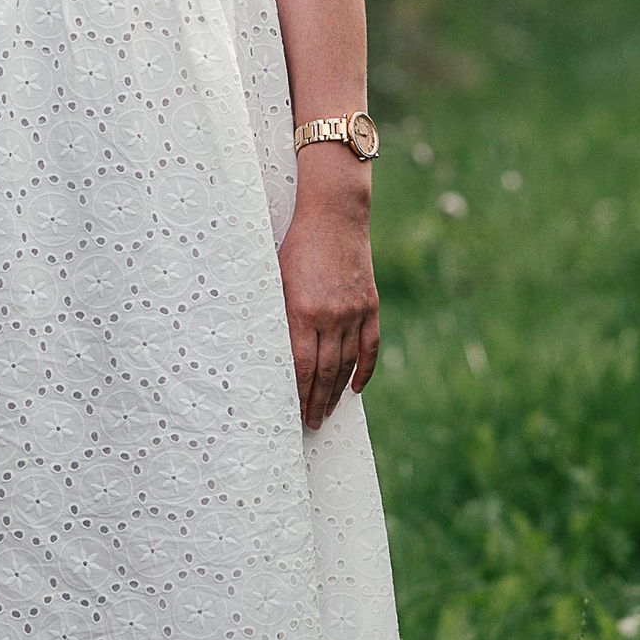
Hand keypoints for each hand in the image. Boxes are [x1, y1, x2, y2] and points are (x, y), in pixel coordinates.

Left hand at [279, 165, 378, 428]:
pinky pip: (370, 346)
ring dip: (336, 392)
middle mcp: (330, 316)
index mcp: (301, 311)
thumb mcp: (276, 277)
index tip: (294, 414)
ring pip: (346, 364)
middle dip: (316, 402)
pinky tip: (355, 389)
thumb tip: (269, 351)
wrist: (334, 214)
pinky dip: (364, 371)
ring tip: (328, 412)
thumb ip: (276, 314)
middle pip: (324, 372)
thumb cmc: (296, 244)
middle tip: (311, 424)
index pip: (301, 367)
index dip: (299, 395)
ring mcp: (353, 311)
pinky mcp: (369, 304)